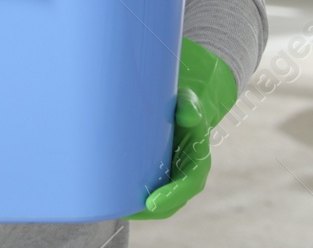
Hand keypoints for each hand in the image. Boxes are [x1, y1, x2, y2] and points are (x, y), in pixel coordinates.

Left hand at [130, 38, 237, 219]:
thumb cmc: (183, 106)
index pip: (188, 185)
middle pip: (170, 203)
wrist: (178, 108)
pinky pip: (147, 195)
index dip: (171, 196)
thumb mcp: (189, 103)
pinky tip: (114, 201)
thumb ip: (190, 108)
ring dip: (138, 209)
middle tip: (126, 209)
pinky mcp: (158, 178)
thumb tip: (185, 114)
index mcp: (198, 163)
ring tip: (115, 207)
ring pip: (157, 205)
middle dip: (149, 210)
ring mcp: (171, 180)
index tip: (152, 203)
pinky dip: (133, 201)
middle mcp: (186, 176)